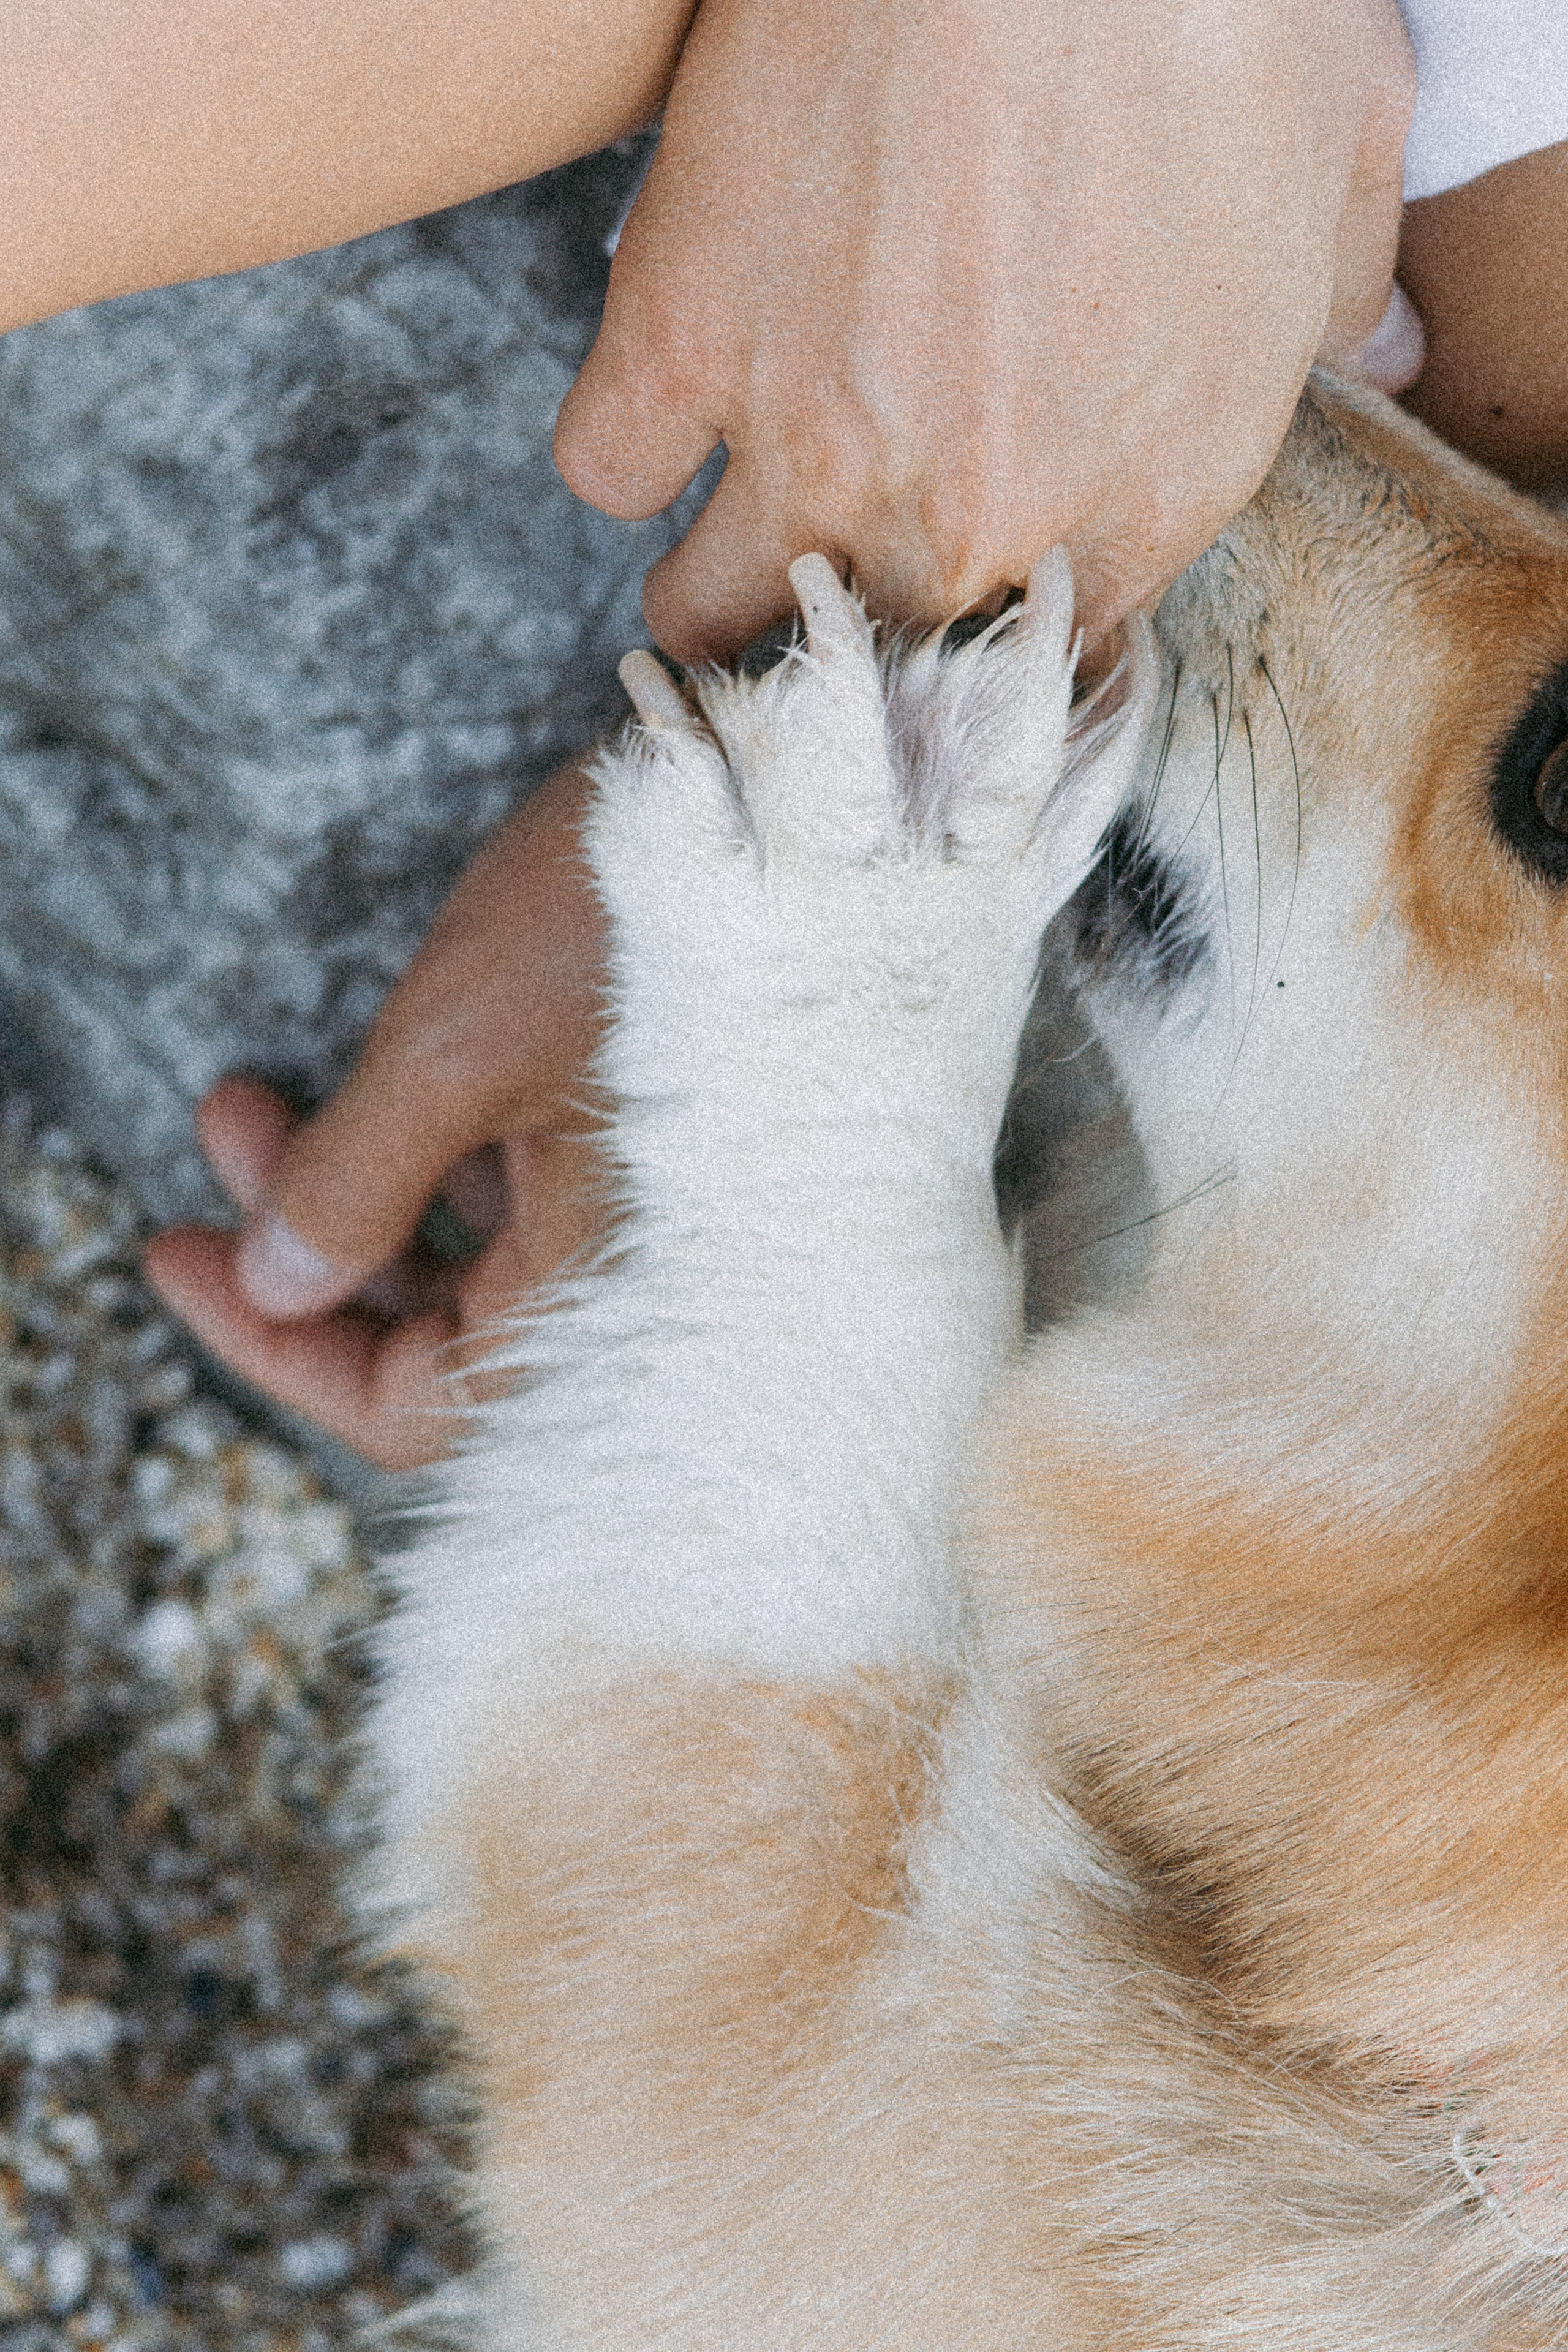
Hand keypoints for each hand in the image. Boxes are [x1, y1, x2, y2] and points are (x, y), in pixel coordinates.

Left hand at [144, 762, 606, 1468]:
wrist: (787, 791)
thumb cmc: (637, 925)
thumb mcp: (456, 1050)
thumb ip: (355, 1187)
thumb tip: (274, 1283)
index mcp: (604, 1291)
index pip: (414, 1406)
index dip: (279, 1351)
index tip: (183, 1258)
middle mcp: (632, 1275)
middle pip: (431, 1330)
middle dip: (296, 1242)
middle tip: (217, 1140)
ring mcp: (638, 1208)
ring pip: (462, 1251)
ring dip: (343, 1182)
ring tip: (248, 1094)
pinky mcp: (642, 1138)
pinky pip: (512, 1189)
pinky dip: (420, 1149)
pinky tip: (366, 1079)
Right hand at [555, 0, 1417, 661]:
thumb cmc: (1217, 1)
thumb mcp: (1341, 156)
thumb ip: (1343, 298)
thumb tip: (1372, 345)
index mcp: (1142, 500)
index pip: (1045, 664)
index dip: (994, 635)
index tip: (968, 599)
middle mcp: (975, 516)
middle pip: (873, 681)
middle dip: (849, 649)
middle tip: (831, 586)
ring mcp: (815, 444)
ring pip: (708, 622)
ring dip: (714, 600)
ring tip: (722, 543)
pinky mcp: (684, 340)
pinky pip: (608, 467)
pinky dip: (625, 442)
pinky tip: (661, 394)